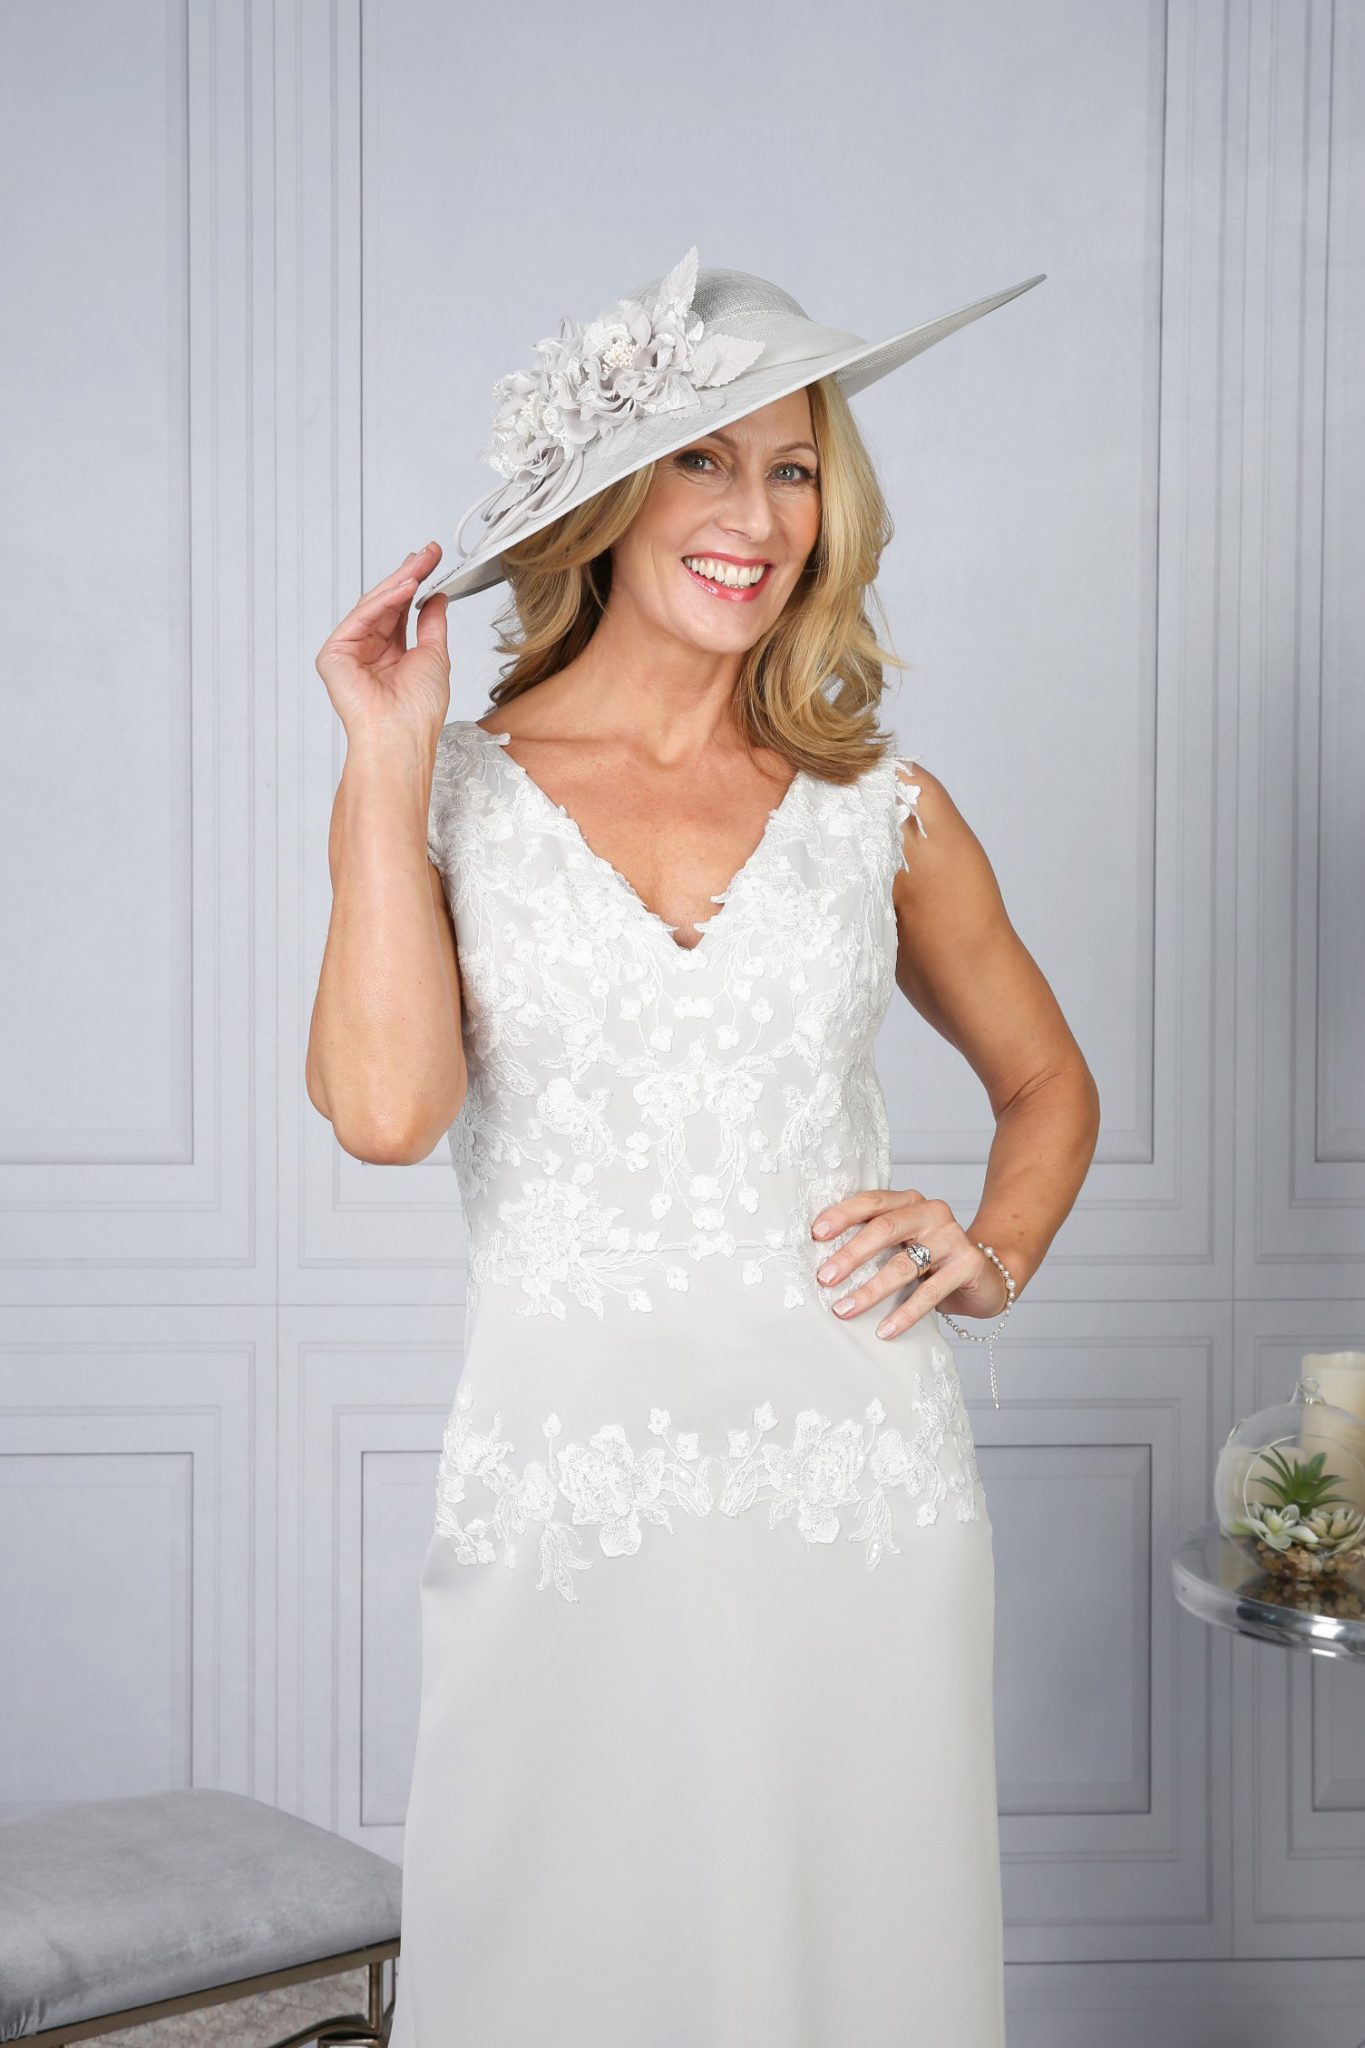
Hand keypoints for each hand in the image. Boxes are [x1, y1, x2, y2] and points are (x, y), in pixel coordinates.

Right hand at [314, 542, 449, 743]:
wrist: (402, 736)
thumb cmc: (418, 711)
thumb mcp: (434, 656)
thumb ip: (431, 623)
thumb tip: (436, 596)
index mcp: (391, 654)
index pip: (400, 611)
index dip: (416, 585)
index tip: (433, 562)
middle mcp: (368, 651)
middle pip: (385, 604)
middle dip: (408, 576)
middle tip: (428, 554)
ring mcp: (350, 651)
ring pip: (372, 606)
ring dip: (398, 582)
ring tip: (420, 565)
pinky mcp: (335, 655)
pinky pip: (360, 618)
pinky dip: (383, 600)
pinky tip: (405, 586)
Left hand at [810, 1187, 1009, 1338]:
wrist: (986, 1275)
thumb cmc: (932, 1261)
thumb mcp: (902, 1246)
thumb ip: (873, 1244)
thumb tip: (822, 1262)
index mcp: (909, 1201)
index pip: (872, 1202)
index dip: (842, 1216)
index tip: (816, 1235)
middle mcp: (931, 1212)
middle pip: (884, 1229)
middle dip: (850, 1255)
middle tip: (824, 1278)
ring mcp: (952, 1237)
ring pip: (904, 1264)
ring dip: (870, 1290)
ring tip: (844, 1310)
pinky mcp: (968, 1264)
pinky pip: (930, 1293)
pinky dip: (904, 1314)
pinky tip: (884, 1330)